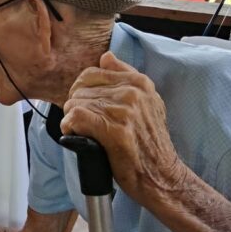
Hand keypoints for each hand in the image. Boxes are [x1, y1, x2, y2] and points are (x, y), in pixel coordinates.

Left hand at [60, 51, 185, 204]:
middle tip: (82, 124)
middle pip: (80, 89)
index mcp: (139, 82)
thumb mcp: (147, 103)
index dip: (81, 91)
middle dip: (75, 107)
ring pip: (76, 103)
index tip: (84, 107)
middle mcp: (133, 92)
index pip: (91, 73)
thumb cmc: (148, 143)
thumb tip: (106, 57)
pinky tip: (76, 136)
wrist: (160, 175)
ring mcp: (125, 111)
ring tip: (82, 132)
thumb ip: (126, 77)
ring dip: (71, 120)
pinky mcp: (115, 131)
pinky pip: (76, 117)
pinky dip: (70, 127)